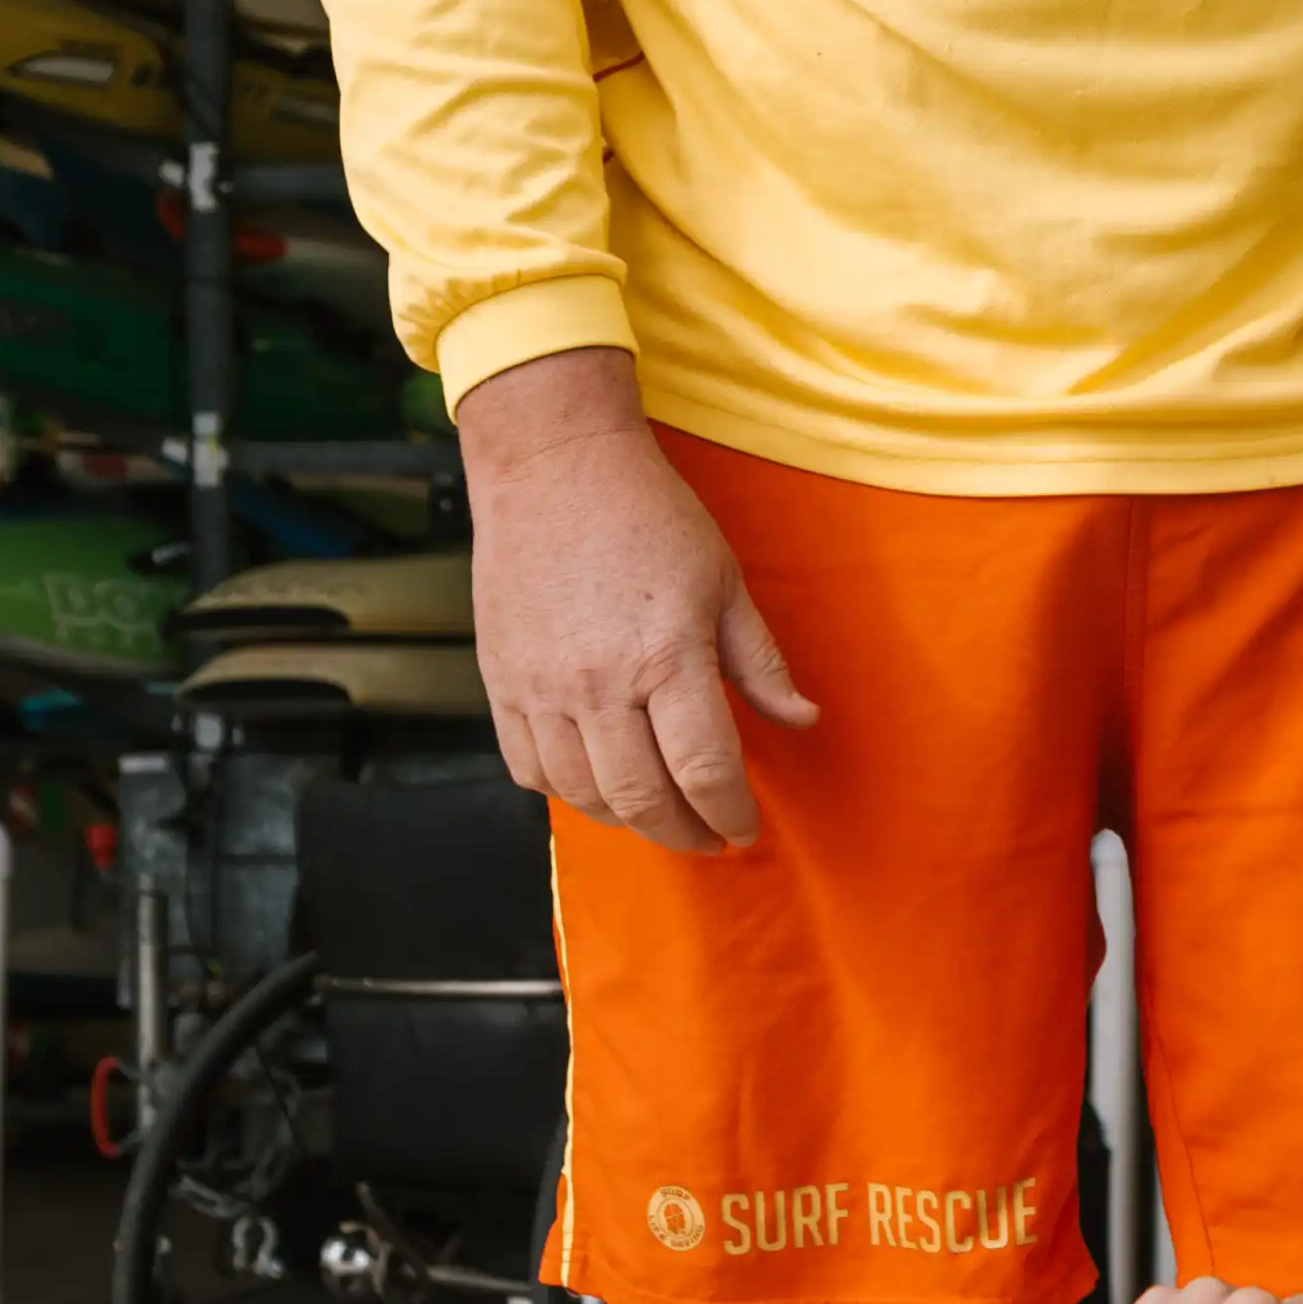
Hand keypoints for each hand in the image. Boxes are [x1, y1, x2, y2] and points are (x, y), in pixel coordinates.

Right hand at [457, 348, 815, 852]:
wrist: (553, 466)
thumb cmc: (648, 515)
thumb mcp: (724, 581)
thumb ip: (760, 663)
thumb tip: (802, 720)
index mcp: (667, 656)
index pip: (705, 770)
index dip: (731, 813)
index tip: (744, 827)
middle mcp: (599, 683)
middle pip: (642, 799)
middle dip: (684, 833)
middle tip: (708, 836)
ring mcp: (540, 687)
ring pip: (582, 795)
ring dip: (627, 820)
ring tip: (658, 814)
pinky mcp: (500, 681)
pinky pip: (527, 768)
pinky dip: (566, 791)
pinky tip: (596, 784)